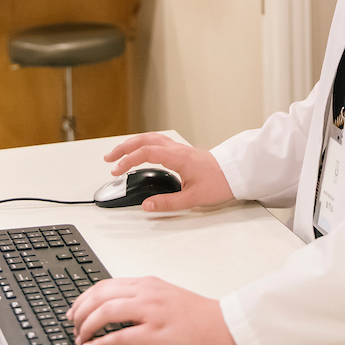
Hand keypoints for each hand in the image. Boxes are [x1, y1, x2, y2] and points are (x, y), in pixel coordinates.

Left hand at [68, 277, 235, 344]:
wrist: (222, 324)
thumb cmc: (195, 314)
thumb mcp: (163, 296)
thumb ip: (138, 297)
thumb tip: (110, 308)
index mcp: (147, 283)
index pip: (105, 285)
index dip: (84, 298)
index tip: (74, 309)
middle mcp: (146, 293)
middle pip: (100, 295)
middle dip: (80, 310)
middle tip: (72, 324)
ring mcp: (151, 313)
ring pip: (106, 312)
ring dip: (87, 326)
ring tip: (81, 338)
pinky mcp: (156, 334)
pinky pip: (119, 337)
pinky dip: (100, 343)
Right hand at [104, 133, 233, 210]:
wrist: (235, 173)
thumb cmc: (218, 183)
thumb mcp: (193, 198)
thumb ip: (168, 203)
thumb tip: (147, 206)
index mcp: (178, 158)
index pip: (146, 153)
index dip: (128, 160)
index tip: (116, 171)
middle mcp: (177, 149)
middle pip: (145, 140)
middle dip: (124, 147)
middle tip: (109, 159)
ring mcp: (179, 148)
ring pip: (151, 138)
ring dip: (132, 143)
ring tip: (118, 154)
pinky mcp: (182, 152)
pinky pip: (157, 142)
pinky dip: (143, 144)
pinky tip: (139, 152)